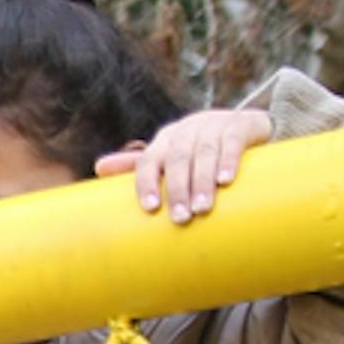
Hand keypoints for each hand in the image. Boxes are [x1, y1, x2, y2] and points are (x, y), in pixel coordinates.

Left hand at [117, 106, 269, 224]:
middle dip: (176, 189)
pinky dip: (228, 160)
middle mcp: (186, 129)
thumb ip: (140, 165)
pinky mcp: (240, 125)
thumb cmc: (199, 149)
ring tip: (202, 209)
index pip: (148, 160)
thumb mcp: (171, 156)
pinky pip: (232, 142)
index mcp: (165, 140)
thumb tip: (98, 167)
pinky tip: (225, 181)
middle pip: (176, 159)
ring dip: (201, 181)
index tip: (150, 208)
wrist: (245, 127)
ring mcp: (214, 124)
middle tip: (180, 219)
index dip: (147, 182)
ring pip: (204, 153)